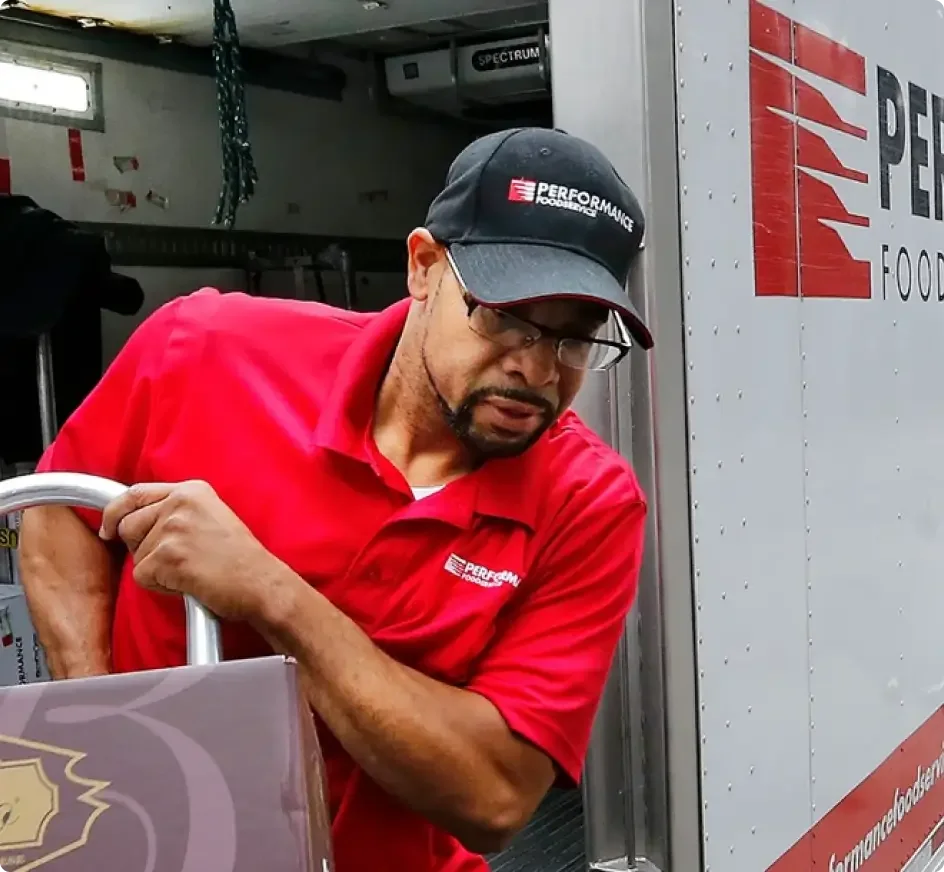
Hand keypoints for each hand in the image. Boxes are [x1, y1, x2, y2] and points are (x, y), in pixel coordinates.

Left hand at [99, 480, 282, 622]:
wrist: (261, 582)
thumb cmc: (240, 558)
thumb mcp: (211, 516)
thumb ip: (176, 512)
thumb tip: (133, 522)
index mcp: (191, 490)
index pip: (134, 493)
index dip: (115, 512)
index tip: (109, 528)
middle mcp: (179, 503)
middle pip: (128, 525)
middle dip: (141, 547)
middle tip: (174, 560)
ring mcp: (173, 528)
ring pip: (136, 554)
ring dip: (156, 569)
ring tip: (190, 570)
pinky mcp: (168, 555)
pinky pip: (143, 576)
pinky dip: (162, 586)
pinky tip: (188, 582)